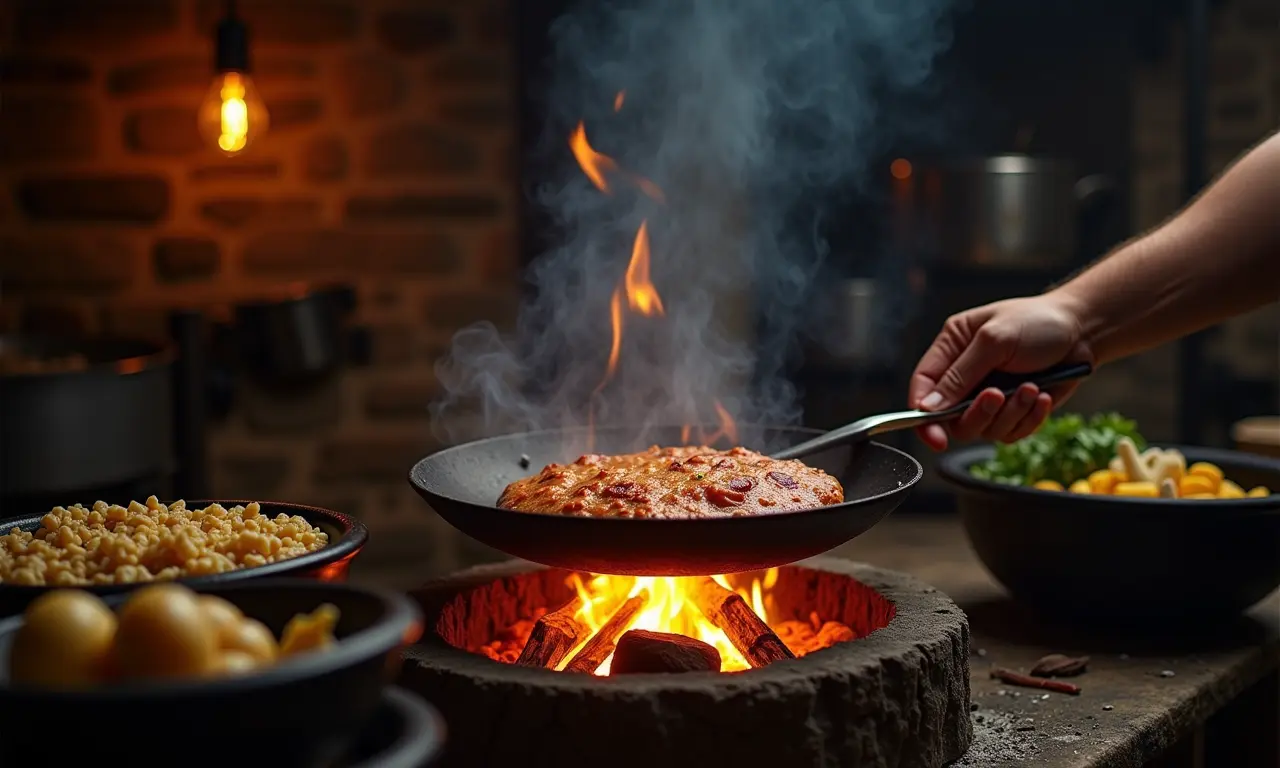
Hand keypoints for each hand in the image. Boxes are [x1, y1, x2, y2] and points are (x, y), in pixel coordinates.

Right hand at [908, 293, 1093, 450]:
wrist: (1083, 330)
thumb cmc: (1037, 322)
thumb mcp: (994, 341)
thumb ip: (959, 375)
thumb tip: (928, 408)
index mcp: (951, 349)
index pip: (923, 387)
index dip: (922, 415)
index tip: (935, 437)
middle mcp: (966, 376)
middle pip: (952, 418)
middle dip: (978, 413)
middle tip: (999, 395)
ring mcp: (990, 396)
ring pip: (984, 429)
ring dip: (1011, 413)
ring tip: (1032, 388)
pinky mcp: (1014, 411)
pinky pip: (1011, 432)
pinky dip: (1029, 418)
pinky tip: (1042, 396)